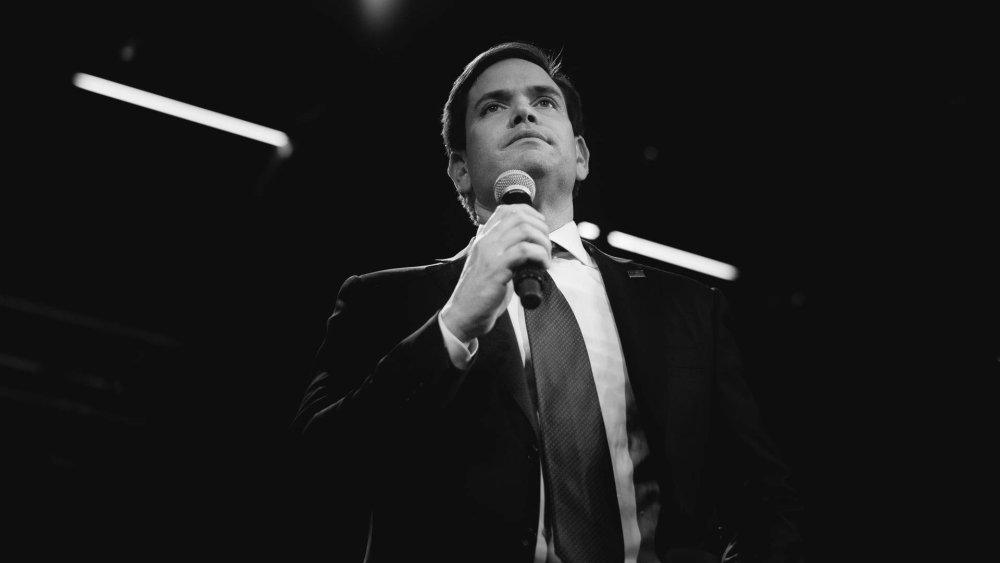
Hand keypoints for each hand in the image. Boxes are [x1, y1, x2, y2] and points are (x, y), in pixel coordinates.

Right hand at [440, 204, 550, 342]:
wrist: (464, 314)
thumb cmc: (480, 294)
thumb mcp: (489, 265)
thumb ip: (501, 252)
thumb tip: (526, 246)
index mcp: (483, 238)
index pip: (507, 210)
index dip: (530, 214)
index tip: (541, 229)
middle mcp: (485, 241)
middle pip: (519, 216)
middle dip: (541, 228)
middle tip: (547, 246)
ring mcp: (490, 253)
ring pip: (524, 230)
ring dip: (543, 242)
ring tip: (546, 257)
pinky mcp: (496, 268)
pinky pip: (524, 251)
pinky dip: (539, 256)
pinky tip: (543, 266)